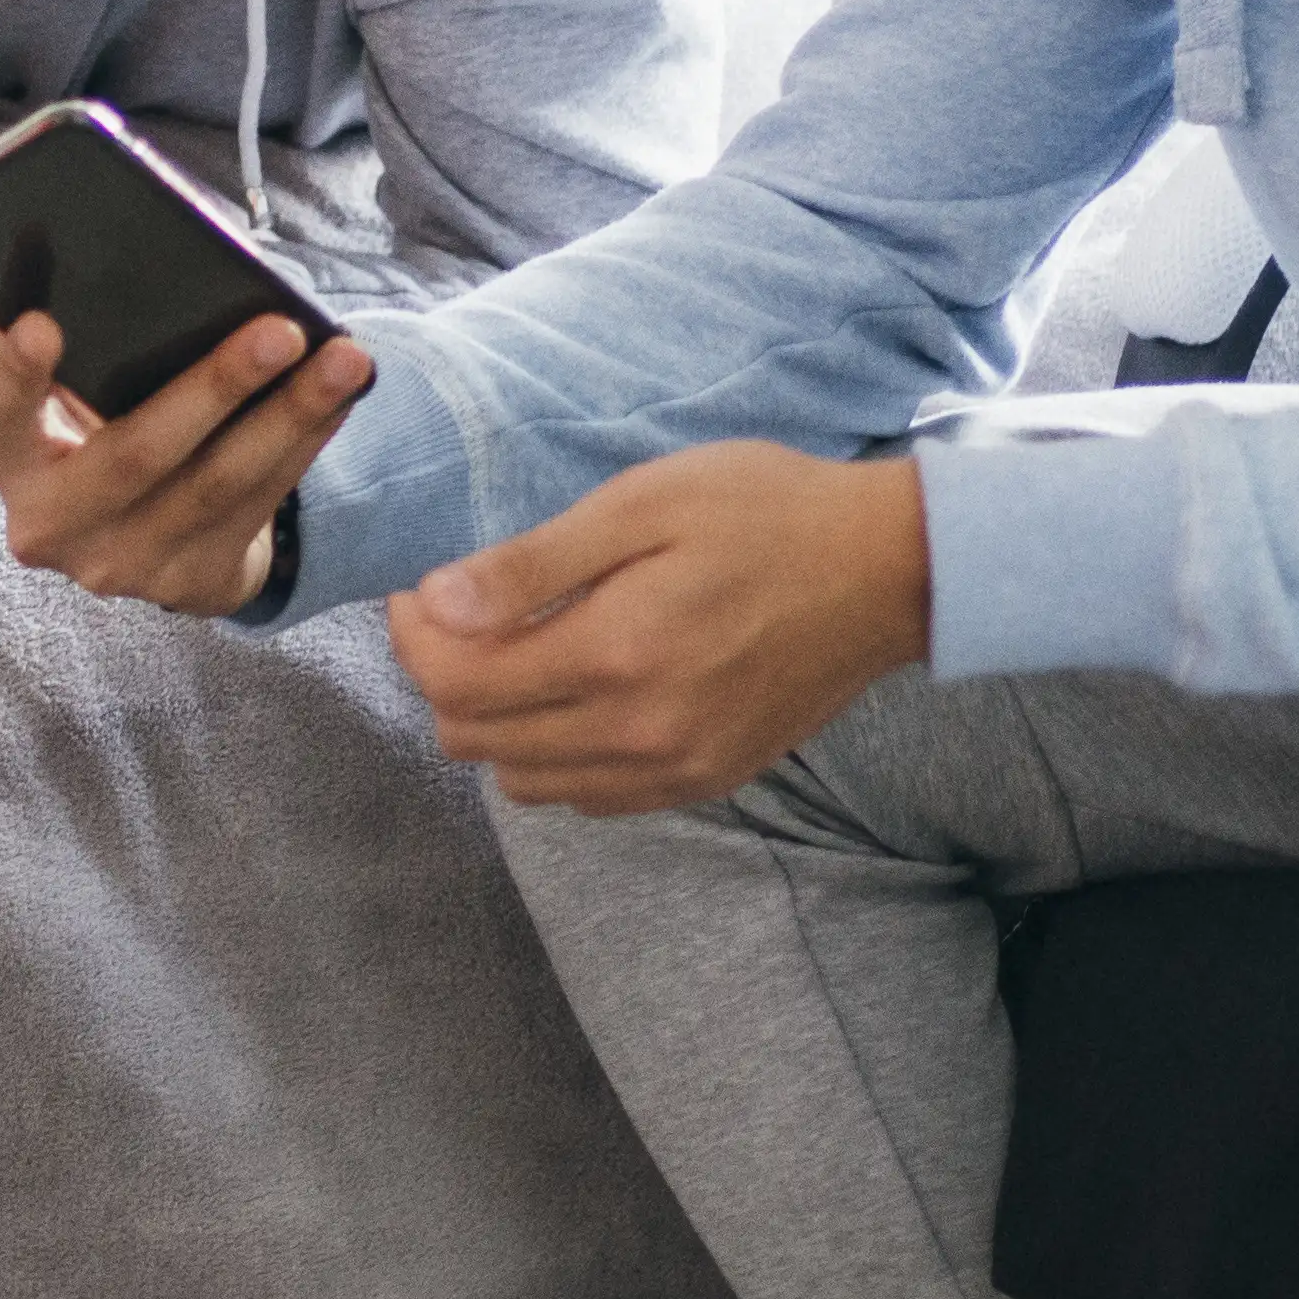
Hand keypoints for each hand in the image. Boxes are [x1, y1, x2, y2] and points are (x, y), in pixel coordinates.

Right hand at [0, 300, 373, 616]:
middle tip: (280, 330)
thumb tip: (195, 282)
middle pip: (137, 455)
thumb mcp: (79, 404)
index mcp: (12, 463)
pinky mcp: (189, 585)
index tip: (43, 323)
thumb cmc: (106, 429)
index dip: (17, 376)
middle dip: (216, 387)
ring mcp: (123, 566)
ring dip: (290, 417)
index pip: (1, 420)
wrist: (140, 541)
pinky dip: (305, 445)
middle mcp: (55, 526)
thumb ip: (101, 359)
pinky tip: (340, 400)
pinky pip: (258, 506)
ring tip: (343, 360)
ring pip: (217, 485)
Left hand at [384, 439, 928, 811]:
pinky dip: (555, 755)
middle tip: (459, 614)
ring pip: (522, 780)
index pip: (456, 681)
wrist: (885, 572)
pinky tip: (577, 693)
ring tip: (519, 652)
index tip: (420, 591)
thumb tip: (438, 603)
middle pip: (475, 740)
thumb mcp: (644, 502)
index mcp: (614, 653)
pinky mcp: (703, 782)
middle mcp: (637, 732)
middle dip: (443, 676)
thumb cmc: (766, 513)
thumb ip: (534, 563)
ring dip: (496, 722)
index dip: (413, 636)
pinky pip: (587, 796)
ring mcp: (673, 770)